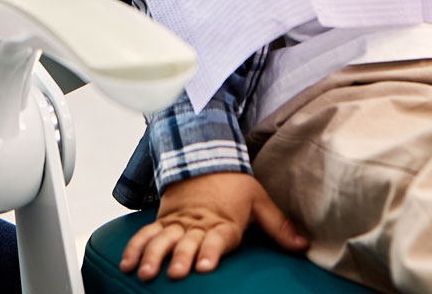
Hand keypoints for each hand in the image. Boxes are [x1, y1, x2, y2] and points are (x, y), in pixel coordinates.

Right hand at [120, 172, 306, 280]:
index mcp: (223, 220)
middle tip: (174, 272)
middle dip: (180, 257)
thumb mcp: (259, 200)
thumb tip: (304, 245)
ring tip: (146, 272)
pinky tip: (127, 264)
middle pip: (187, 241)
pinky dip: (135, 247)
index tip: (206, 264)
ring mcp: (178, 222)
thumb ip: (278, 226)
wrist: (205, 158)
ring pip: (163, 239)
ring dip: (153, 254)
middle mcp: (198, 223)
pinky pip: (147, 234)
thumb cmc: (234, 185)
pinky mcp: (164, 221)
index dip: (211, 250)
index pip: (217, 237)